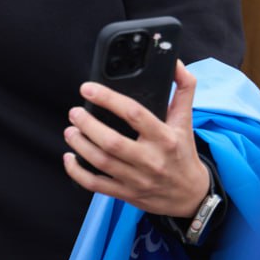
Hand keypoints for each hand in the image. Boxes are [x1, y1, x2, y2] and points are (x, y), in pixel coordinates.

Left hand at [63, 60, 209, 217]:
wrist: (190, 196)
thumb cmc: (183, 153)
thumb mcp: (186, 121)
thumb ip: (183, 89)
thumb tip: (176, 63)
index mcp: (165, 137)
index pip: (134, 114)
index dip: (108, 99)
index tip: (88, 89)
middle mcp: (150, 159)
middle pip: (112, 142)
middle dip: (87, 124)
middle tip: (75, 112)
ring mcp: (137, 179)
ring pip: (101, 162)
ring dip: (80, 144)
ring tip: (70, 130)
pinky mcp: (126, 193)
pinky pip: (95, 185)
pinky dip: (77, 172)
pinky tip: (70, 157)